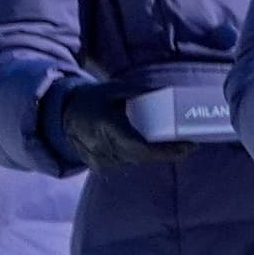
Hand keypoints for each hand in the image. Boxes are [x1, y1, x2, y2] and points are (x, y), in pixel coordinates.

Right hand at [54, 81, 192, 171]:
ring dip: (152, 153)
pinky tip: (149, 145)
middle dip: (167, 153)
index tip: (189, 146)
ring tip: (172, 143)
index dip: (166, 151)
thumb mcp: (117, 88)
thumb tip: (168, 91)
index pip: (140, 146)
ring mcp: (98, 159)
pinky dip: (138, 154)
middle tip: (189, 145)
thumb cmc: (95, 98)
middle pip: (141, 156)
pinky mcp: (98, 165)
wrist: (64, 114)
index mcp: (107, 125)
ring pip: (135, 160)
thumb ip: (142, 91)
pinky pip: (125, 161)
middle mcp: (101, 146)